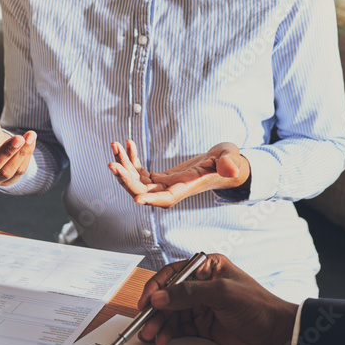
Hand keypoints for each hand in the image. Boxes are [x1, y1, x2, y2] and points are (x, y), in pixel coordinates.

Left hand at [108, 140, 249, 207]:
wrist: (224, 164)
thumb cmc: (229, 161)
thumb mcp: (230, 158)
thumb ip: (230, 163)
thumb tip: (231, 168)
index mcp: (187, 187)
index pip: (167, 198)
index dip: (152, 199)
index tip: (136, 199)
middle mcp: (173, 189)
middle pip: (144, 191)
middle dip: (127, 179)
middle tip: (113, 164)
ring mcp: (166, 184)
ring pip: (138, 181)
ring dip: (124, 165)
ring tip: (115, 145)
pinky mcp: (162, 177)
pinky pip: (141, 172)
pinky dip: (132, 159)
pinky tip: (128, 144)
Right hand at [136, 253, 297, 344]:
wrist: (275, 334)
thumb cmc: (257, 306)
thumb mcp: (222, 293)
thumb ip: (189, 294)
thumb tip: (160, 296)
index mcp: (208, 267)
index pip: (174, 273)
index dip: (157, 286)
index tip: (146, 302)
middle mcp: (202, 285)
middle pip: (169, 295)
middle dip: (155, 310)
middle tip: (144, 324)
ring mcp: (202, 306)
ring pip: (171, 313)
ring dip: (159, 324)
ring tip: (151, 336)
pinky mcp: (203, 324)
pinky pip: (179, 327)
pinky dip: (168, 333)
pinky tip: (162, 339)